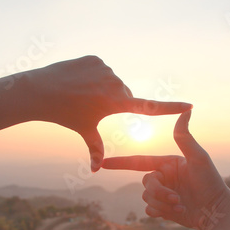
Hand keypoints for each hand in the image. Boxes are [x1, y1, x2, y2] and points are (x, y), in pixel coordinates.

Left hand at [27, 56, 191, 171]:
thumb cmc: (64, 115)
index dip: (171, 108)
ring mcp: (105, 69)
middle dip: (114, 101)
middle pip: (124, 95)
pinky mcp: (96, 59)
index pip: (150, 107)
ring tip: (82, 93)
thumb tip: (94, 171)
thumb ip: (95, 149)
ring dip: (103, 88)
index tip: (189, 105)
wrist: (39, 91)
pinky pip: (101, 69)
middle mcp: (115, 84)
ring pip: (112, 81)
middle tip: (91, 105)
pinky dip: (94, 75)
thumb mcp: (84, 131)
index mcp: (116, 103)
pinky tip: (78, 81)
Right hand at [102, 110, 229, 229]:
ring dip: (162, 203)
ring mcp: (162, 194)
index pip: (139, 161)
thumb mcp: (198, 157)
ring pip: (146, 198)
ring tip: (180, 205)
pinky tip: (178, 212)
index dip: (120, 163)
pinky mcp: (163, 209)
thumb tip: (186, 110)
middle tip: (176, 198)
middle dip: (158, 192)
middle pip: (145, 183)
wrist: (217, 212)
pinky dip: (161, 212)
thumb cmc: (211, 181)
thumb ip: (185, 137)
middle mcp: (163, 177)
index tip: (102, 163)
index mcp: (167, 164)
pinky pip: (149, 210)